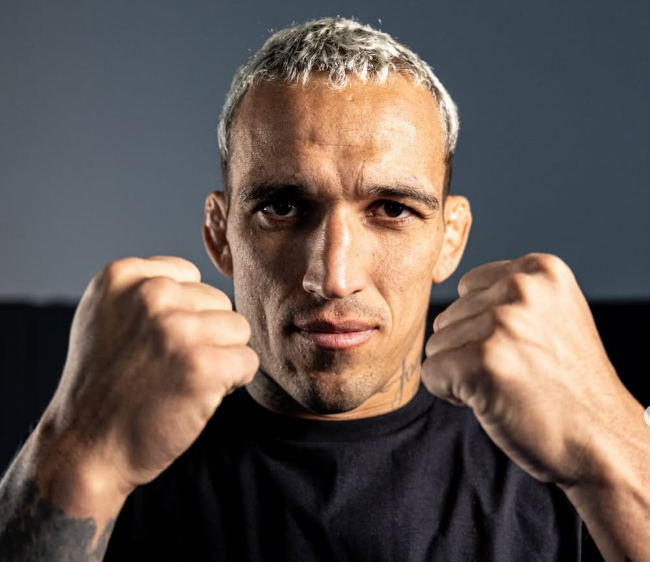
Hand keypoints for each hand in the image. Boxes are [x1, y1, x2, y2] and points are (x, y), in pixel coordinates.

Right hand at [40, 256, 258, 495]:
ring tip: (183, 379)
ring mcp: (178, 329)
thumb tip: (201, 281)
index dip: (184, 313)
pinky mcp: (203, 365)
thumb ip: (146, 288)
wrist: (86, 447)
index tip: (156, 342)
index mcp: (124, 275)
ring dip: (221, 357)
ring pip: (238, 329)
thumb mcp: (105, 315)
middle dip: (205, 334)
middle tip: (169, 366)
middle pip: (219, 301)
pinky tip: (198, 395)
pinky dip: (232, 382)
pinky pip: (248, 360)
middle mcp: (152, 294)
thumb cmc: (103, 385)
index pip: (191, 277)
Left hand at [421, 253, 628, 485]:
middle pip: (448, 317)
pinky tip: (491, 401)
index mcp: (539, 269)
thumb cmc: (568, 386)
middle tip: (516, 373)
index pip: (467, 289)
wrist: (601, 441)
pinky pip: (432, 373)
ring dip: (461, 373)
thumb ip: (505, 299)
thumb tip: (440, 315)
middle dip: (470, 350)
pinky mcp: (482, 362)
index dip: (482, 326)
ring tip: (508, 386)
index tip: (520, 349)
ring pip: (437, 345)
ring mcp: (502, 324)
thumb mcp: (550, 317)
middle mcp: (521, 288)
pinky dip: (450, 393)